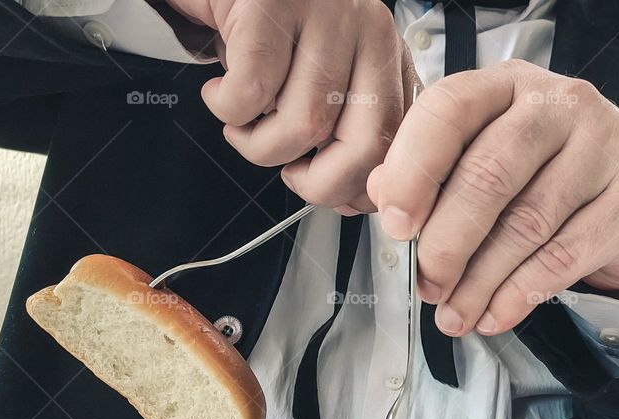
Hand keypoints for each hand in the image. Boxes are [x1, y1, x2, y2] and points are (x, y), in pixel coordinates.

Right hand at [166, 0, 416, 212]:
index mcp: (386, 55)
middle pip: (365, 145)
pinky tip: (220, 92)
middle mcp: (367, 30)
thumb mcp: (320, 81)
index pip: (397, 143)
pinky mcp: (269, 5)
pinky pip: (251, 93)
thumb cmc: (264, 35)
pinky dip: (226, 108)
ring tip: (242, 122)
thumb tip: (350, 199)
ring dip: (258, 144)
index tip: (328, 197)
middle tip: (288, 172)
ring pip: (304, 125)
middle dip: (318, 183)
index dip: (358, 187)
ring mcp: (323, 13)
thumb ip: (346, 129)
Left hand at [367, 59, 618, 336]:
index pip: (449, 108)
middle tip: (426, 285)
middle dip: (446, 242)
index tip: (396, 225)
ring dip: (478, 282)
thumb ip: (428, 171)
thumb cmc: (538, 175)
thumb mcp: (480, 157)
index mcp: (505, 85)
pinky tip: (493, 317)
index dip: (414, 169)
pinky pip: (563, 257)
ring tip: (452, 316)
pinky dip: (519, 295)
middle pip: (487, 174)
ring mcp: (603, 146)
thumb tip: (381, 193)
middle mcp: (558, 104)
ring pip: (524, 224)